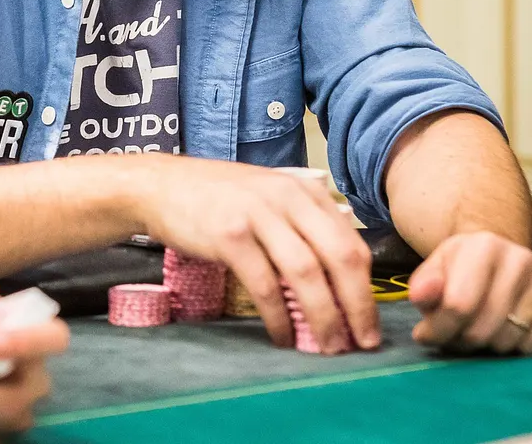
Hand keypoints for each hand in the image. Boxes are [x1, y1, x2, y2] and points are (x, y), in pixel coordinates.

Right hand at [138, 158, 380, 353]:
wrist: (161, 185)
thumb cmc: (217, 198)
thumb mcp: (270, 198)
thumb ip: (303, 226)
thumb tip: (340, 280)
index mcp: (305, 191)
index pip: (352, 243)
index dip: (367, 289)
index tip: (370, 323)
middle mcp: (288, 198)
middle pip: (339, 257)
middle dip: (357, 307)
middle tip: (363, 343)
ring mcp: (258, 215)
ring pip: (307, 274)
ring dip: (324, 318)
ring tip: (329, 347)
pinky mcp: (229, 235)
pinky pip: (265, 285)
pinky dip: (280, 317)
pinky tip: (284, 337)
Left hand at [409, 231, 531, 353]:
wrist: (502, 258)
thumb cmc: (463, 270)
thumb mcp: (436, 271)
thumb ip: (424, 286)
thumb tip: (421, 297)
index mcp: (484, 245)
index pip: (458, 305)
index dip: (439, 329)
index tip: (426, 335)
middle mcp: (521, 258)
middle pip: (484, 328)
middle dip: (463, 340)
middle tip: (458, 334)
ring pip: (509, 340)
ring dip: (490, 345)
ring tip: (484, 328)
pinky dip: (519, 347)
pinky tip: (512, 327)